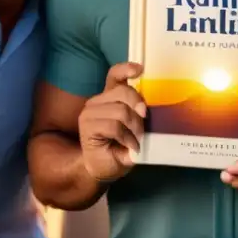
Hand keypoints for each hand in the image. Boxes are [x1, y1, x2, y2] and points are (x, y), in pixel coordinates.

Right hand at [77, 62, 145, 181]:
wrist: (103, 168)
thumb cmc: (121, 147)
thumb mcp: (134, 128)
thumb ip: (139, 115)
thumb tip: (150, 107)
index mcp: (110, 97)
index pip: (115, 75)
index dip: (126, 69)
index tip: (140, 69)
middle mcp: (98, 100)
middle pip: (124, 92)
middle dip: (139, 109)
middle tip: (144, 127)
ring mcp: (90, 112)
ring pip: (121, 111)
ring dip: (134, 129)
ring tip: (136, 141)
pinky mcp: (87, 126)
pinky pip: (114, 126)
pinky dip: (127, 138)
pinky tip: (130, 146)